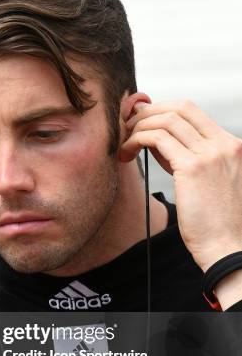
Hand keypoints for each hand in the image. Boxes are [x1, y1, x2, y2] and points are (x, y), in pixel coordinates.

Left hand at [119, 100, 241, 272]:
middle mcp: (224, 144)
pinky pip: (157, 139)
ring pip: (166, 120)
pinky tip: (127, 152)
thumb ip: (186, 157)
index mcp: (230, 145)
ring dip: (138, 127)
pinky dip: (137, 140)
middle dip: (147, 113)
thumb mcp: (205, 181)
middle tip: (127, 127)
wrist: (226, 247)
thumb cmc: (213, 222)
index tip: (141, 121)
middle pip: (179, 108)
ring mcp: (210, 154)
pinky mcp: (193, 168)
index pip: (192, 111)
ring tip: (124, 144)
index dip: (161, 110)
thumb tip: (154, 139)